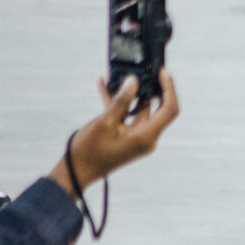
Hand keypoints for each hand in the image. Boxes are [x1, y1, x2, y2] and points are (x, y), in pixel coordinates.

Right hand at [52, 73, 181, 196]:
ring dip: (130, 94)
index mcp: (146, 136)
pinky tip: (105, 86)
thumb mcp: (104, 123)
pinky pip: (127, 116)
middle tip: (147, 70)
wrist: (74, 174)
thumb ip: (121, 101)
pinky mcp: (126, 137)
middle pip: (158, 108)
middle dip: (151, 88)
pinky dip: (119, 103)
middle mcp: (146, 138)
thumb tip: (134, 81)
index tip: (163, 72)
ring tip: (121, 75)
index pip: (169, 109)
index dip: (169, 88)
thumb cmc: (88, 153)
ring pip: (139, 110)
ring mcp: (137, 138)